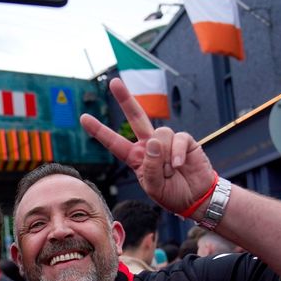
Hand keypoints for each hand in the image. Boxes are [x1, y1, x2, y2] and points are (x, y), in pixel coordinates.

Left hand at [79, 78, 215, 215]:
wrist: (197, 197)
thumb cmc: (172, 193)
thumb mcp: (154, 187)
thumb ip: (150, 167)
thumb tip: (154, 141)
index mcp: (136, 157)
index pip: (114, 142)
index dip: (99, 130)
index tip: (84, 117)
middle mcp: (149, 145)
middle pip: (136, 116)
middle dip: (125, 99)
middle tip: (114, 82)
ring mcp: (166, 141)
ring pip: (159, 134)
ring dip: (164, 157)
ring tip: (171, 171)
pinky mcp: (184, 140)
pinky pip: (177, 138)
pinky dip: (176, 153)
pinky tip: (179, 165)